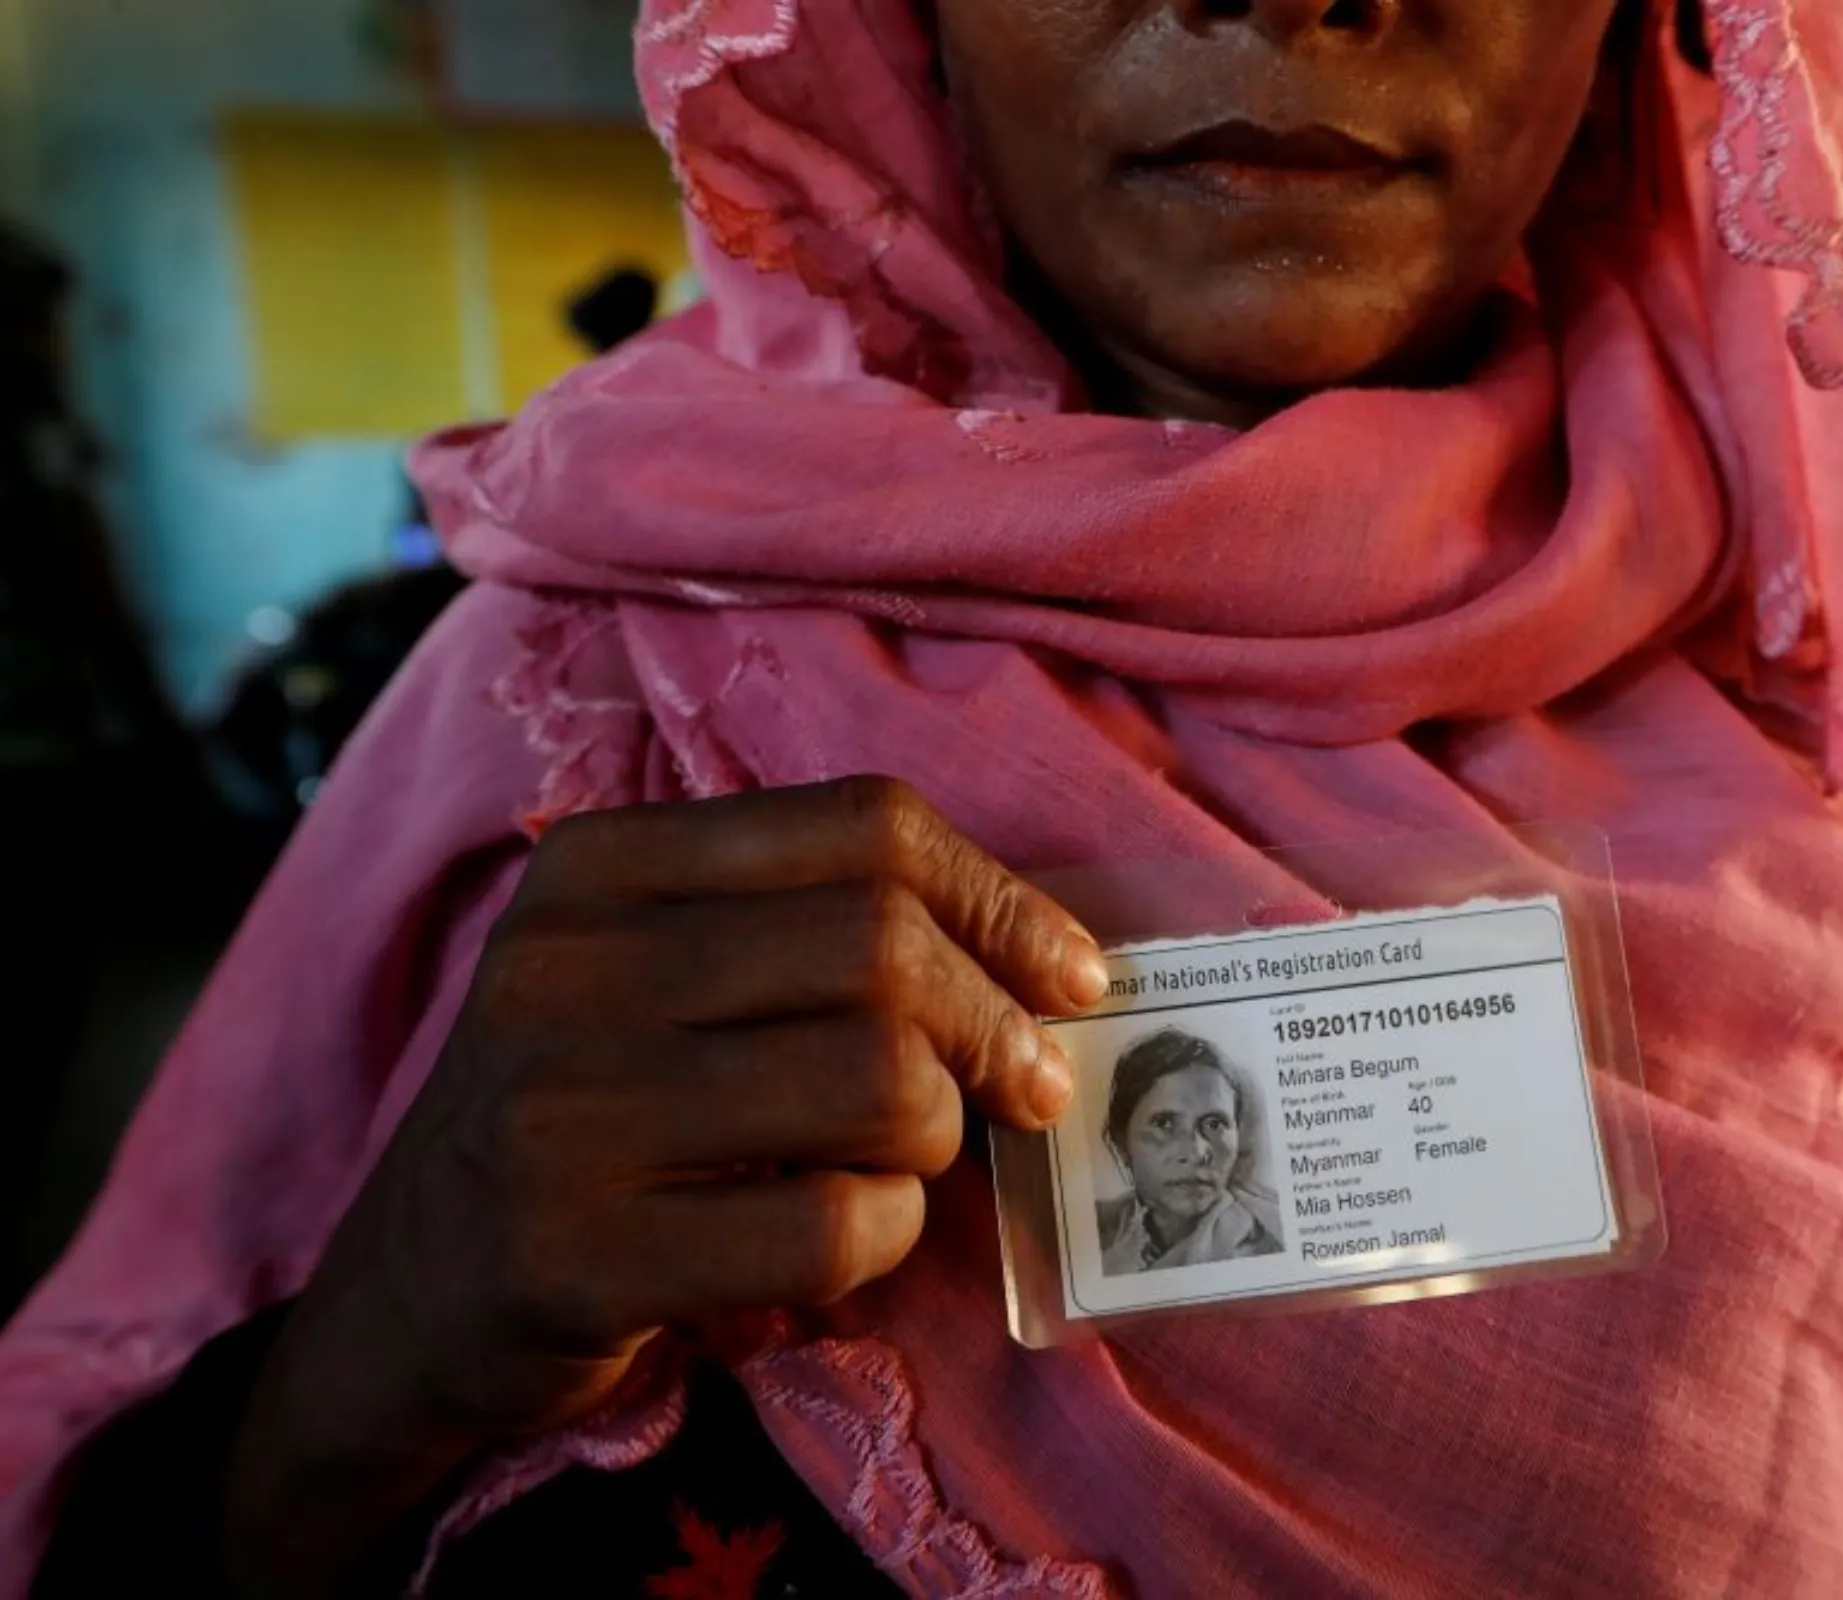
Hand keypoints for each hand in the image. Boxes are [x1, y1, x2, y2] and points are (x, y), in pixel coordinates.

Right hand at [225, 778, 1107, 1595]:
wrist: (402, 1303)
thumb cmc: (582, 1122)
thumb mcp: (651, 980)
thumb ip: (807, 933)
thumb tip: (1049, 957)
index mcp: (597, 867)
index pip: (866, 825)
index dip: (1001, 898)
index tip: (1069, 976)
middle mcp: (566, 968)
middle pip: (883, 947)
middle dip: (995, 1024)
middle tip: (1028, 1087)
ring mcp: (562, 1113)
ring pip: (876, 1081)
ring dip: (937, 1135)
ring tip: (905, 1163)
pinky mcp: (576, 1255)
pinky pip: (832, 1223)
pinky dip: (885, 1236)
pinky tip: (846, 1237)